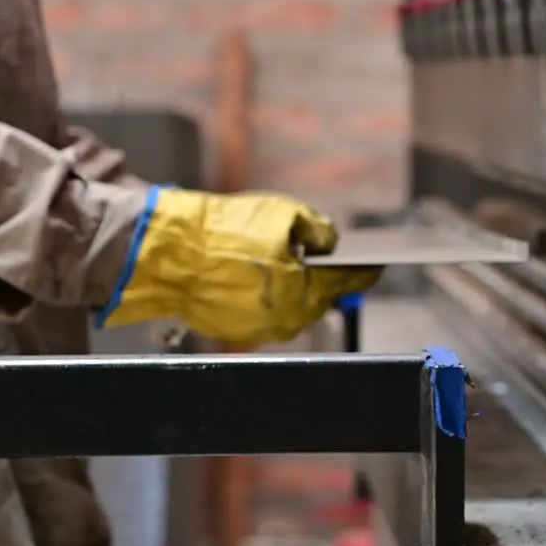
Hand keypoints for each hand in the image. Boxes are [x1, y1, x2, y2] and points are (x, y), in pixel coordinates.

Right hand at [96, 186, 381, 344]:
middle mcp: (289, 318)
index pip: (348, 282)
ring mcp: (262, 329)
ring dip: (294, 287)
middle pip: (320, 298)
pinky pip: (264, 313)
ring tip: (285, 262)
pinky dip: (267, 295)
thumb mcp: (282, 215)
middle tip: (319, 257)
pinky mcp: (238, 331)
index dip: (365, 271)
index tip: (376, 264)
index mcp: (306, 291)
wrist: (169, 254)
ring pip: (292, 308)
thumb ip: (317, 229)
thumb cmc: (224, 233)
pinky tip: (257, 274)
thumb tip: (329, 242)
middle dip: (322, 277)